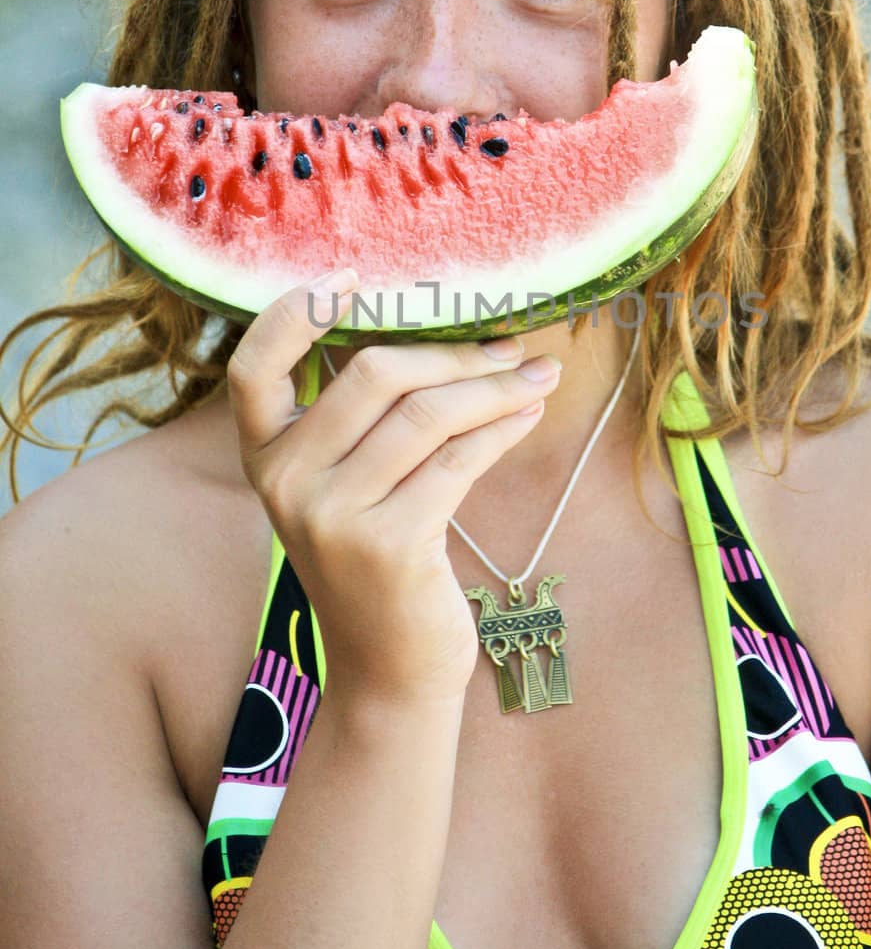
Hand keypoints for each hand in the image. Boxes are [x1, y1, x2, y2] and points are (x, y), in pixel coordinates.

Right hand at [226, 269, 561, 706]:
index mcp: (264, 457)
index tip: (356, 275)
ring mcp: (332, 515)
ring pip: (426, 413)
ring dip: (495, 387)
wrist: (388, 673)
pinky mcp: (387, 544)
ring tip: (537, 376)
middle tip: (510, 346)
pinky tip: (529, 413)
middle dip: (454, 353)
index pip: (253, 366)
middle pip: (373, 374)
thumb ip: (361, 423)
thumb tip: (445, 331)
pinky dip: (502, 427)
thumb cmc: (378, 564)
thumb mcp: (344, 491)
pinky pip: (458, 459)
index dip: (296, 312)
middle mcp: (285, 482)